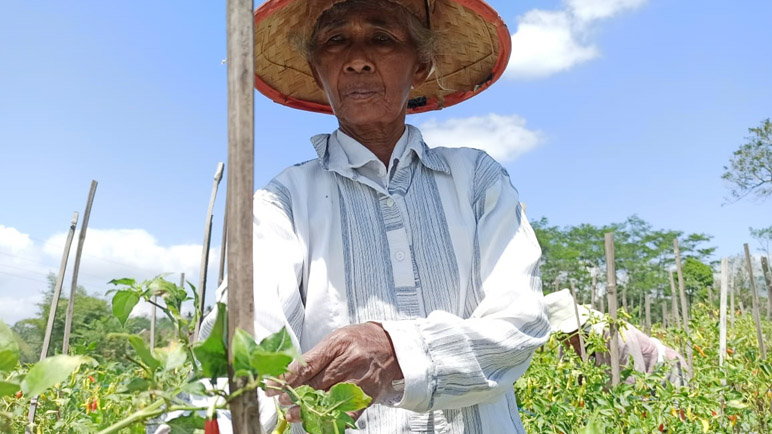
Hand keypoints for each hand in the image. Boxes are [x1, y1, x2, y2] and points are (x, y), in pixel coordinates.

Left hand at [266, 322, 402, 422]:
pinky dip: (331, 419)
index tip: (274, 385)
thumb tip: (291, 373)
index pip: (308, 364)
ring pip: (329, 399)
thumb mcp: (337, 339)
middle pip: (317, 383)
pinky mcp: (367, 397)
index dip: (288, 377)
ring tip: (293, 413)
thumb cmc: (361, 341)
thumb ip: (316, 356)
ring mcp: (359, 381)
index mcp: (339, 344)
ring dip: (308, 408)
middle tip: (281, 400)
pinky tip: (318, 422)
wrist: (393, 347)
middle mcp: (350, 362)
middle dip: (295, 394)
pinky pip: (347, 413)